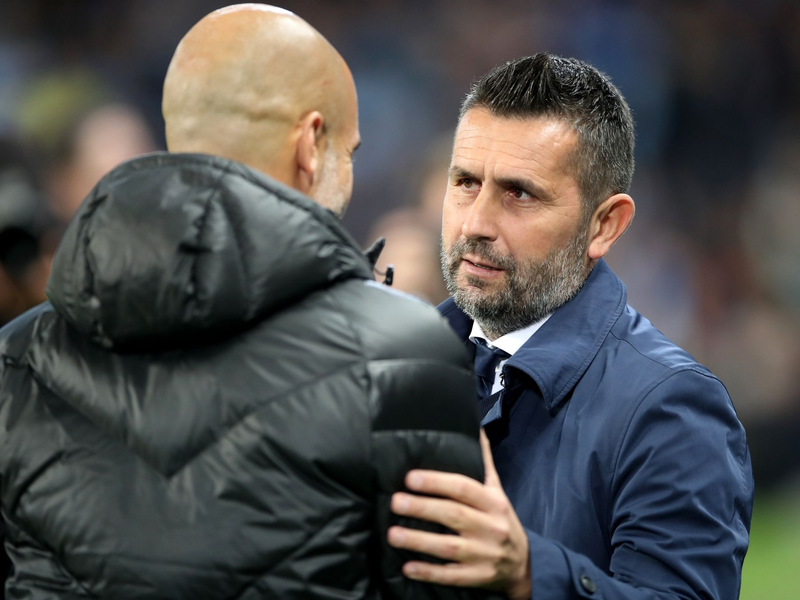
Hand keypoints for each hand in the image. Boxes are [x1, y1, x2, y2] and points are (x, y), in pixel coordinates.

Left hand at [387, 431, 530, 599]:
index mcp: (494, 503)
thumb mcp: (497, 491)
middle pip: (454, 515)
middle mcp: (490, 527)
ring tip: (392, 534)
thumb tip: (475, 427)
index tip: (410, 478)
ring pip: (449, 548)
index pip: (464, 488)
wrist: (525, 564)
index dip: (437, 482)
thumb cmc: (502, 520)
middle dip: (423, 508)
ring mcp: (484, 555)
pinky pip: (451, 576)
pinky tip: (407, 567)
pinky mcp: (478, 578)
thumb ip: (483, 461)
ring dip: (419, 541)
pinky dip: (429, 572)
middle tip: (396, 501)